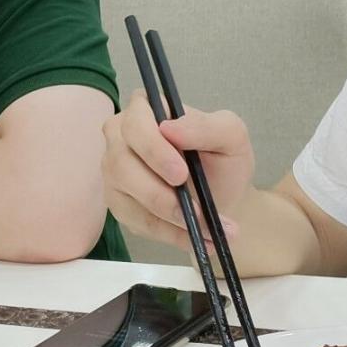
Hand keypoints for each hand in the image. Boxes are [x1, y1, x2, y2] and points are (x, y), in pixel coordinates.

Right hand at [102, 91, 254, 255]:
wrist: (224, 197)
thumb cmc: (223, 160)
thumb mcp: (231, 137)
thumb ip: (206, 126)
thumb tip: (169, 126)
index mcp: (147, 110)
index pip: (135, 121)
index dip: (153, 148)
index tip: (181, 173)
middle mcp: (122, 137)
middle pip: (121, 161)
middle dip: (158, 190)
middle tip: (193, 207)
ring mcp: (116, 171)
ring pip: (126, 194)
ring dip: (168, 215)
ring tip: (206, 227)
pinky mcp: (120, 203)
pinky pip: (137, 221)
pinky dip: (169, 233)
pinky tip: (195, 237)